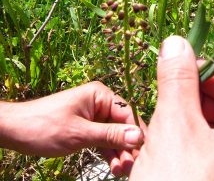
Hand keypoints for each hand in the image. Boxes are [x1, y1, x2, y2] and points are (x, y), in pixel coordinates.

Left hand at [0, 81, 144, 175]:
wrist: (15, 130)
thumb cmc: (45, 126)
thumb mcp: (80, 133)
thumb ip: (110, 135)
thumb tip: (139, 136)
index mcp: (99, 95)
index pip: (127, 113)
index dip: (137, 132)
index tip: (144, 153)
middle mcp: (99, 103)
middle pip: (122, 125)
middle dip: (127, 146)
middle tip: (130, 167)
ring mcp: (93, 116)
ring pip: (113, 135)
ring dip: (119, 152)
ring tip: (121, 171)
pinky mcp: (86, 128)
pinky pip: (103, 140)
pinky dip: (108, 152)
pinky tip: (113, 166)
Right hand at [130, 36, 213, 180]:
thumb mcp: (176, 125)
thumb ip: (178, 78)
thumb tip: (177, 41)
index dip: (204, 74)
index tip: (175, 71)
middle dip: (193, 104)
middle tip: (165, 110)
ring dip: (188, 127)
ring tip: (163, 138)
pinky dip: (192, 149)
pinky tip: (170, 158)